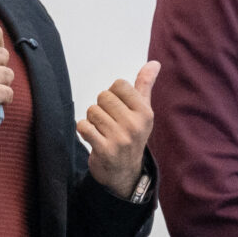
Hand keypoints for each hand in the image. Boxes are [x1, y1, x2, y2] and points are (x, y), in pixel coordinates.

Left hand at [80, 61, 159, 196]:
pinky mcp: (104, 150)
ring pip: (92, 111)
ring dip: (93, 120)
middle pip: (104, 96)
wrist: (124, 173)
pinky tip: (93, 137)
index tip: (119, 109)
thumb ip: (145, 86)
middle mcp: (135, 125)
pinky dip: (84, 129)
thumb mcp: (142, 111)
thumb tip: (154, 63)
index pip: (119, 84)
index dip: (114, 94)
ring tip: (103, 131)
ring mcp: (120, 139)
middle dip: (102, 107)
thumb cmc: (132, 135)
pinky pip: (83, 126)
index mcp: (145, 113)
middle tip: (110, 122)